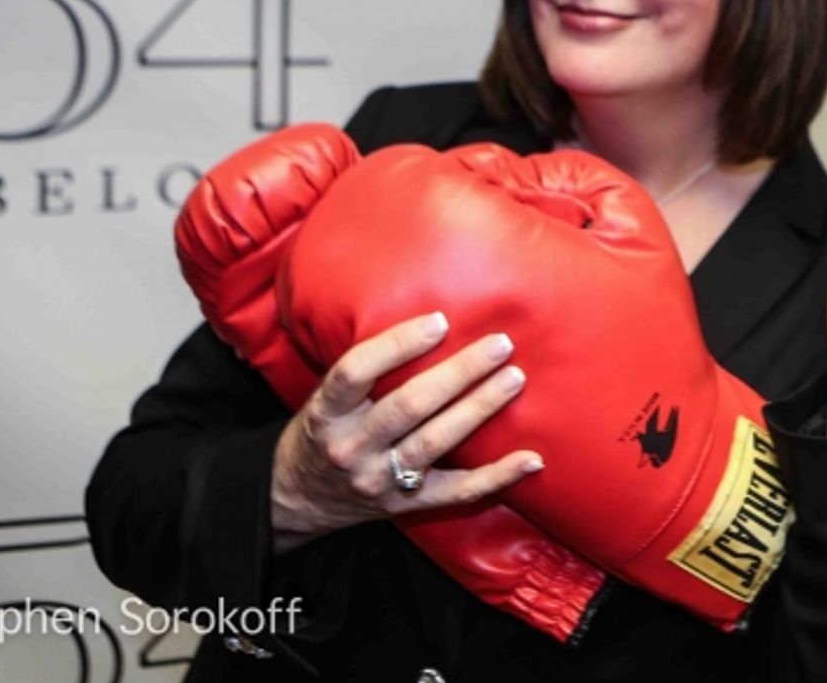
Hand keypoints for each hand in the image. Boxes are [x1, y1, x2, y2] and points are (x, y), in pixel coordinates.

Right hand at [270, 312, 542, 550]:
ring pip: (435, 442)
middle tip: (498, 344)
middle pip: (409, 406)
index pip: (357, 371)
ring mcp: (379, 480)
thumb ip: (366, 370)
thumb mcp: (325, 398)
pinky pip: (457, 493)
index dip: (398, 344)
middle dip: (458, 373)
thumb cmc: (321, 432)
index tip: (439, 321)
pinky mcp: (405, 506)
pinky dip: (498, 476)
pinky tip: (531, 459)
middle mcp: (351, 447)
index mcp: (327, 412)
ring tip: (513, 378)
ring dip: (479, 408)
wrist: (295, 500)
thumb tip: (431, 324)